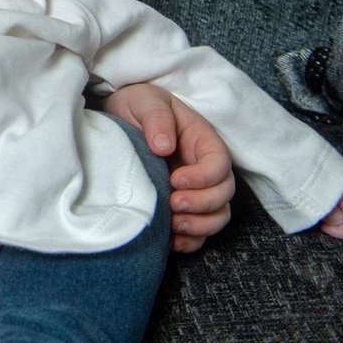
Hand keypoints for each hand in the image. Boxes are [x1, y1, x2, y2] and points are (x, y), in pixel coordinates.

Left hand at [104, 83, 235, 252]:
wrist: (119, 118)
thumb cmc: (138, 105)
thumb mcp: (145, 101)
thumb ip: (157, 118)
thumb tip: (164, 147)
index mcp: (202, 141)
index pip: (220, 164)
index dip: (204, 177)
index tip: (175, 180)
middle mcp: (204, 168)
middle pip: (224, 194)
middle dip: (202, 204)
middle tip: (173, 203)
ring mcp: (196, 190)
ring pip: (217, 216)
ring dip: (199, 226)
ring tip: (172, 223)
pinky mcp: (182, 207)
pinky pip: (198, 232)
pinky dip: (190, 241)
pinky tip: (170, 239)